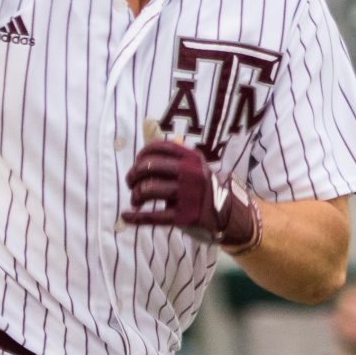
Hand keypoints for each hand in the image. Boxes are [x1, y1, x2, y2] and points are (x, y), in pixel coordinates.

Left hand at [120, 130, 258, 251]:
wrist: (228, 216)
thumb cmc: (203, 190)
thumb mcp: (195, 168)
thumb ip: (175, 157)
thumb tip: (150, 137)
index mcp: (191, 158)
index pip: (158, 148)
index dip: (141, 156)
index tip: (137, 166)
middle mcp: (190, 173)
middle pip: (148, 167)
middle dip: (133, 176)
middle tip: (131, 184)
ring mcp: (188, 195)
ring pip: (148, 190)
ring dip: (135, 195)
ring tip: (135, 201)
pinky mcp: (185, 217)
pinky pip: (153, 216)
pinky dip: (135, 217)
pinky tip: (126, 216)